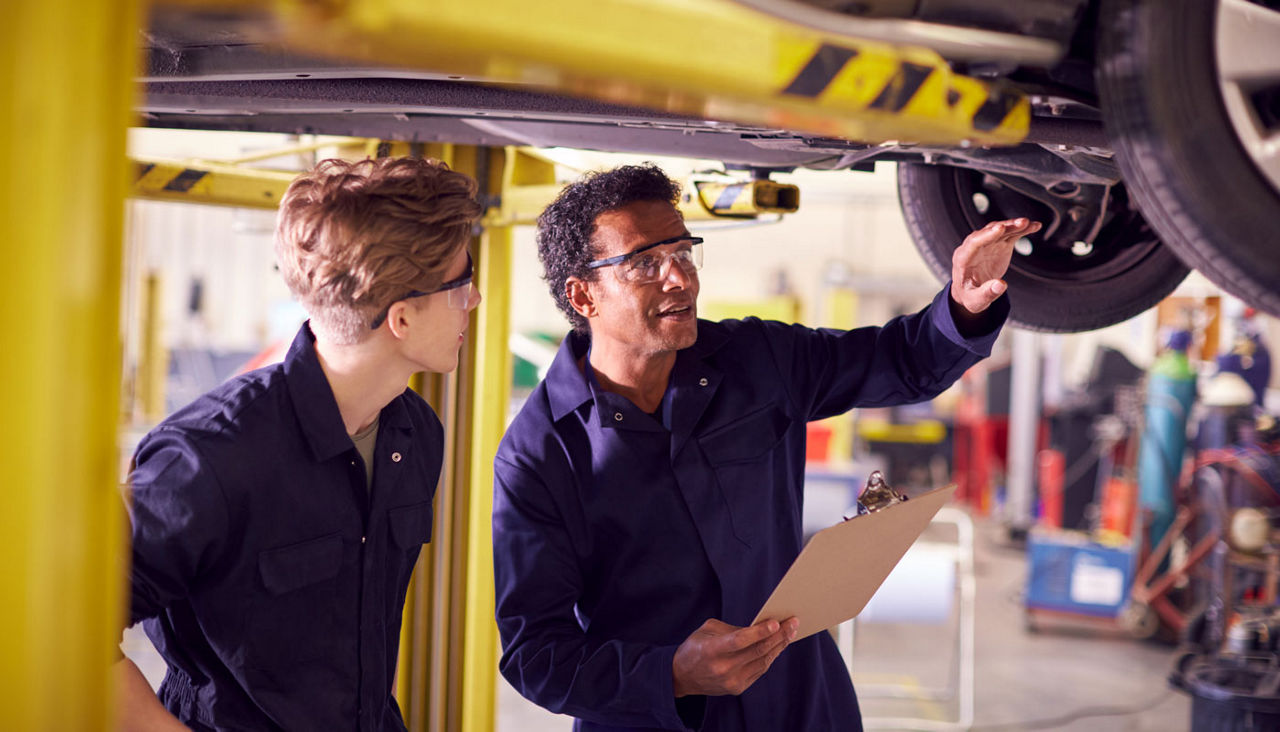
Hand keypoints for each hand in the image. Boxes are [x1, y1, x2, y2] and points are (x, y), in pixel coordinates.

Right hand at [671, 617, 798, 696]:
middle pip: (757, 651)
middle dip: (778, 635)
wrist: (682, 676)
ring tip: (790, 632)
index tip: (776, 622)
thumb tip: (760, 628)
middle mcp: (722, 668)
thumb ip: (733, 629)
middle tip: (792, 622)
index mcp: (711, 650)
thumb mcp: (707, 630)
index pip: (740, 640)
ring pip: (763, 661)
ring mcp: (731, 681)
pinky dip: (770, 657)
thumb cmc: (696, 647)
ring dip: (779, 646)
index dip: (759, 632)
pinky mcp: (737, 688)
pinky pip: (760, 670)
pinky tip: (778, 645)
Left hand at [950, 218, 1041, 314]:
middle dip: (1004, 227)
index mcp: (963, 259)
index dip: (987, 235)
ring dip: (1014, 226)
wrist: (971, 291)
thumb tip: (1002, 285)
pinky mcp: (998, 244)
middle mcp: (973, 248)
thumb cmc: (970, 296)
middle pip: (987, 233)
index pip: (973, 243)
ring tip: (1029, 224)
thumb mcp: (976, 301)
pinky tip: (1034, 226)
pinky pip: (1010, 234)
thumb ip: (987, 294)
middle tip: (1020, 223)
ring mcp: (986, 244)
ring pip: (999, 230)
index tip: (1000, 229)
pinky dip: (1022, 230)